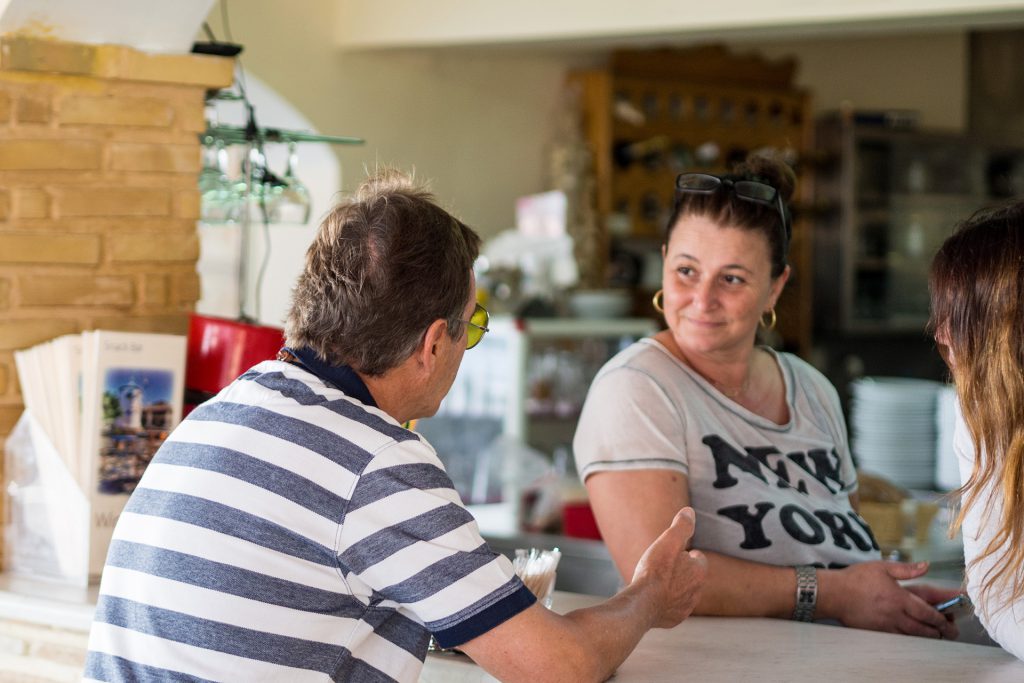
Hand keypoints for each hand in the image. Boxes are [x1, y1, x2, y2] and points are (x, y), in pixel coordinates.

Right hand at [631, 507, 707, 627]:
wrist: (642, 604)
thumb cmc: (655, 571)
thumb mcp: (668, 541)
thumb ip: (681, 526)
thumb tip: (690, 511)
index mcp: (698, 571)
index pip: (698, 558)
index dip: (685, 553)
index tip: (672, 553)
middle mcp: (697, 591)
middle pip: (690, 576)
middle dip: (680, 571)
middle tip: (663, 566)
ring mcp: (686, 607)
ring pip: (683, 593)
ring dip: (674, 587)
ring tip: (656, 582)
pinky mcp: (675, 619)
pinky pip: (673, 608)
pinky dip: (666, 602)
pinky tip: (653, 597)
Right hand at [828, 561, 958, 638]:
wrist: (834, 594)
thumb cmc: (856, 578)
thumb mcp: (882, 568)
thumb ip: (906, 569)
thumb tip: (926, 566)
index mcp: (898, 597)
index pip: (926, 611)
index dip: (941, 618)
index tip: (950, 621)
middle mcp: (895, 614)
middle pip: (923, 628)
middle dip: (939, 632)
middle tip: (949, 633)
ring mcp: (885, 625)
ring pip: (912, 636)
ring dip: (927, 638)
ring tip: (936, 637)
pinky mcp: (876, 631)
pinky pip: (898, 639)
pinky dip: (910, 640)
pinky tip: (914, 638)